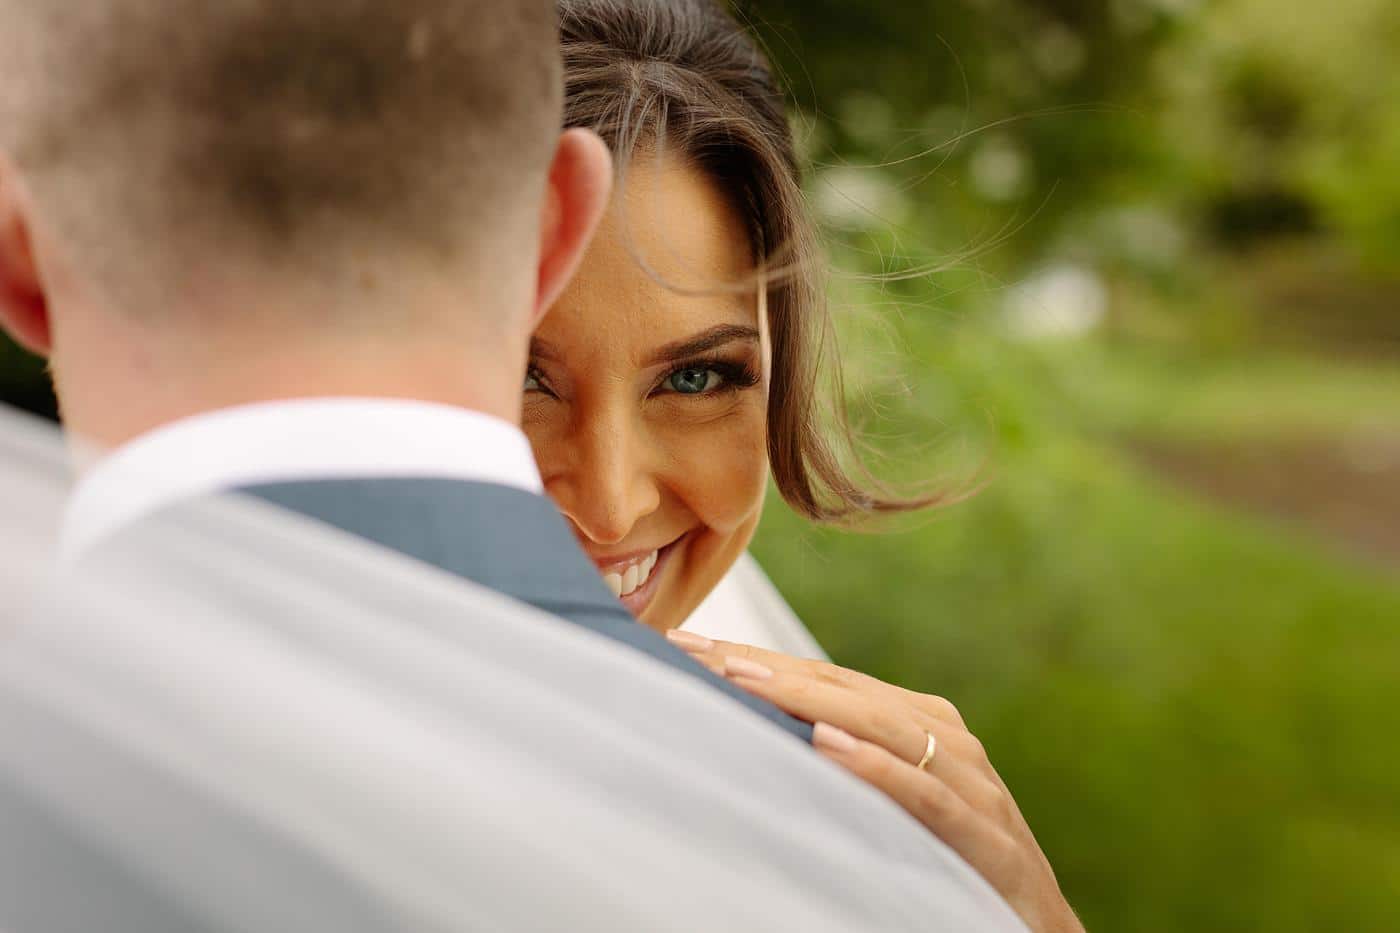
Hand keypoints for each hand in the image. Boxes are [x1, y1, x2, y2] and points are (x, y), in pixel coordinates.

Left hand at [667, 631, 1083, 932]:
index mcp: (923, 724)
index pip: (827, 680)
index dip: (758, 660)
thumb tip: (751, 736)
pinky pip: (928, 798)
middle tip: (693, 649)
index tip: (686, 645)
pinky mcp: (990, 842)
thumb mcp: (889, 806)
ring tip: (741, 680)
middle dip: (766, 667)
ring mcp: (975, 787)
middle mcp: (949, 740)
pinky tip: (827, 746)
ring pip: (884, 726)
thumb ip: (840, 766)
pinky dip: (877, 768)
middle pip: (846, 689)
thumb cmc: (954, 867)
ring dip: (808, 699)